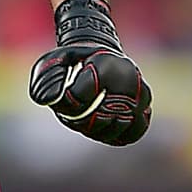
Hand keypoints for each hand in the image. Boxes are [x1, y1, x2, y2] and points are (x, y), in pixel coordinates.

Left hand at [29, 0, 150, 146]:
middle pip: (100, 117)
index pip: (80, 96)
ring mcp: (141, 95)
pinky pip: (131, 133)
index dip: (68, 103)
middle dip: (81, 120)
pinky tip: (101, 126)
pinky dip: (114, 135)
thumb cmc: (74, 62)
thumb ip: (46, 81)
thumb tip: (50, 101)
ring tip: (86, 118)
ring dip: (96, 130)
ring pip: (118, 128)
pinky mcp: (145, 110)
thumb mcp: (54, 63)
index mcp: (106, 63)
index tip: (67, 97)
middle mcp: (130, 79)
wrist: (101, 57)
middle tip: (74, 113)